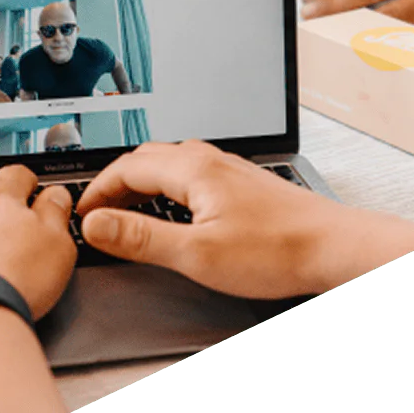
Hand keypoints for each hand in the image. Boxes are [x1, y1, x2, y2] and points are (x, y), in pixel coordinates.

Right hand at [77, 141, 413, 297]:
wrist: (332, 248)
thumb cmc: (275, 251)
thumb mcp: (196, 254)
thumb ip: (141, 238)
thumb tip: (96, 224)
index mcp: (191, 169)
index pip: (127, 167)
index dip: (97, 190)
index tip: (81, 212)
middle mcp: (208, 159)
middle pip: (146, 158)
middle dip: (115, 182)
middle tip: (98, 211)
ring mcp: (227, 167)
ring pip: (169, 163)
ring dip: (141, 181)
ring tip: (127, 208)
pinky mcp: (241, 181)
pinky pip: (190, 171)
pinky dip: (166, 185)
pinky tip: (174, 207)